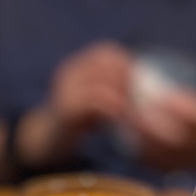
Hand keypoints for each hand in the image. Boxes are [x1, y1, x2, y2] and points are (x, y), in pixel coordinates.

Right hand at [14, 42, 133, 168]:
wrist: (48, 144)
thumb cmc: (79, 123)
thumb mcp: (99, 100)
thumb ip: (116, 89)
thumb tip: (146, 85)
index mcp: (77, 66)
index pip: (107, 52)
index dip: (127, 65)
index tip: (140, 85)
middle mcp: (69, 72)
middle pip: (107, 66)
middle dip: (128, 83)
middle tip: (140, 102)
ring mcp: (65, 90)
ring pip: (103, 85)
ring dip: (124, 99)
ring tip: (134, 114)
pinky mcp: (66, 110)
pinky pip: (96, 104)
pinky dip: (115, 112)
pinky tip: (122, 122)